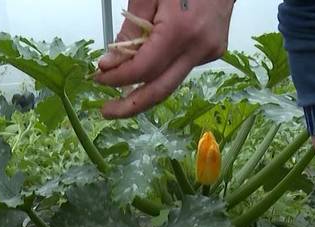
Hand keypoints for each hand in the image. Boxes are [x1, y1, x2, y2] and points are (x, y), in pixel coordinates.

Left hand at [95, 0, 233, 117]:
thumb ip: (129, 28)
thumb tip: (113, 61)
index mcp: (180, 30)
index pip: (143, 70)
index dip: (118, 78)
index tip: (100, 76)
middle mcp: (198, 47)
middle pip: (160, 90)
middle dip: (130, 106)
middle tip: (107, 111)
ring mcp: (210, 51)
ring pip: (171, 80)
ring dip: (145, 86)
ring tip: (122, 85)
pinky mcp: (214, 50)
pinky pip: (182, 67)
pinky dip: (162, 68)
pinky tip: (151, 57)